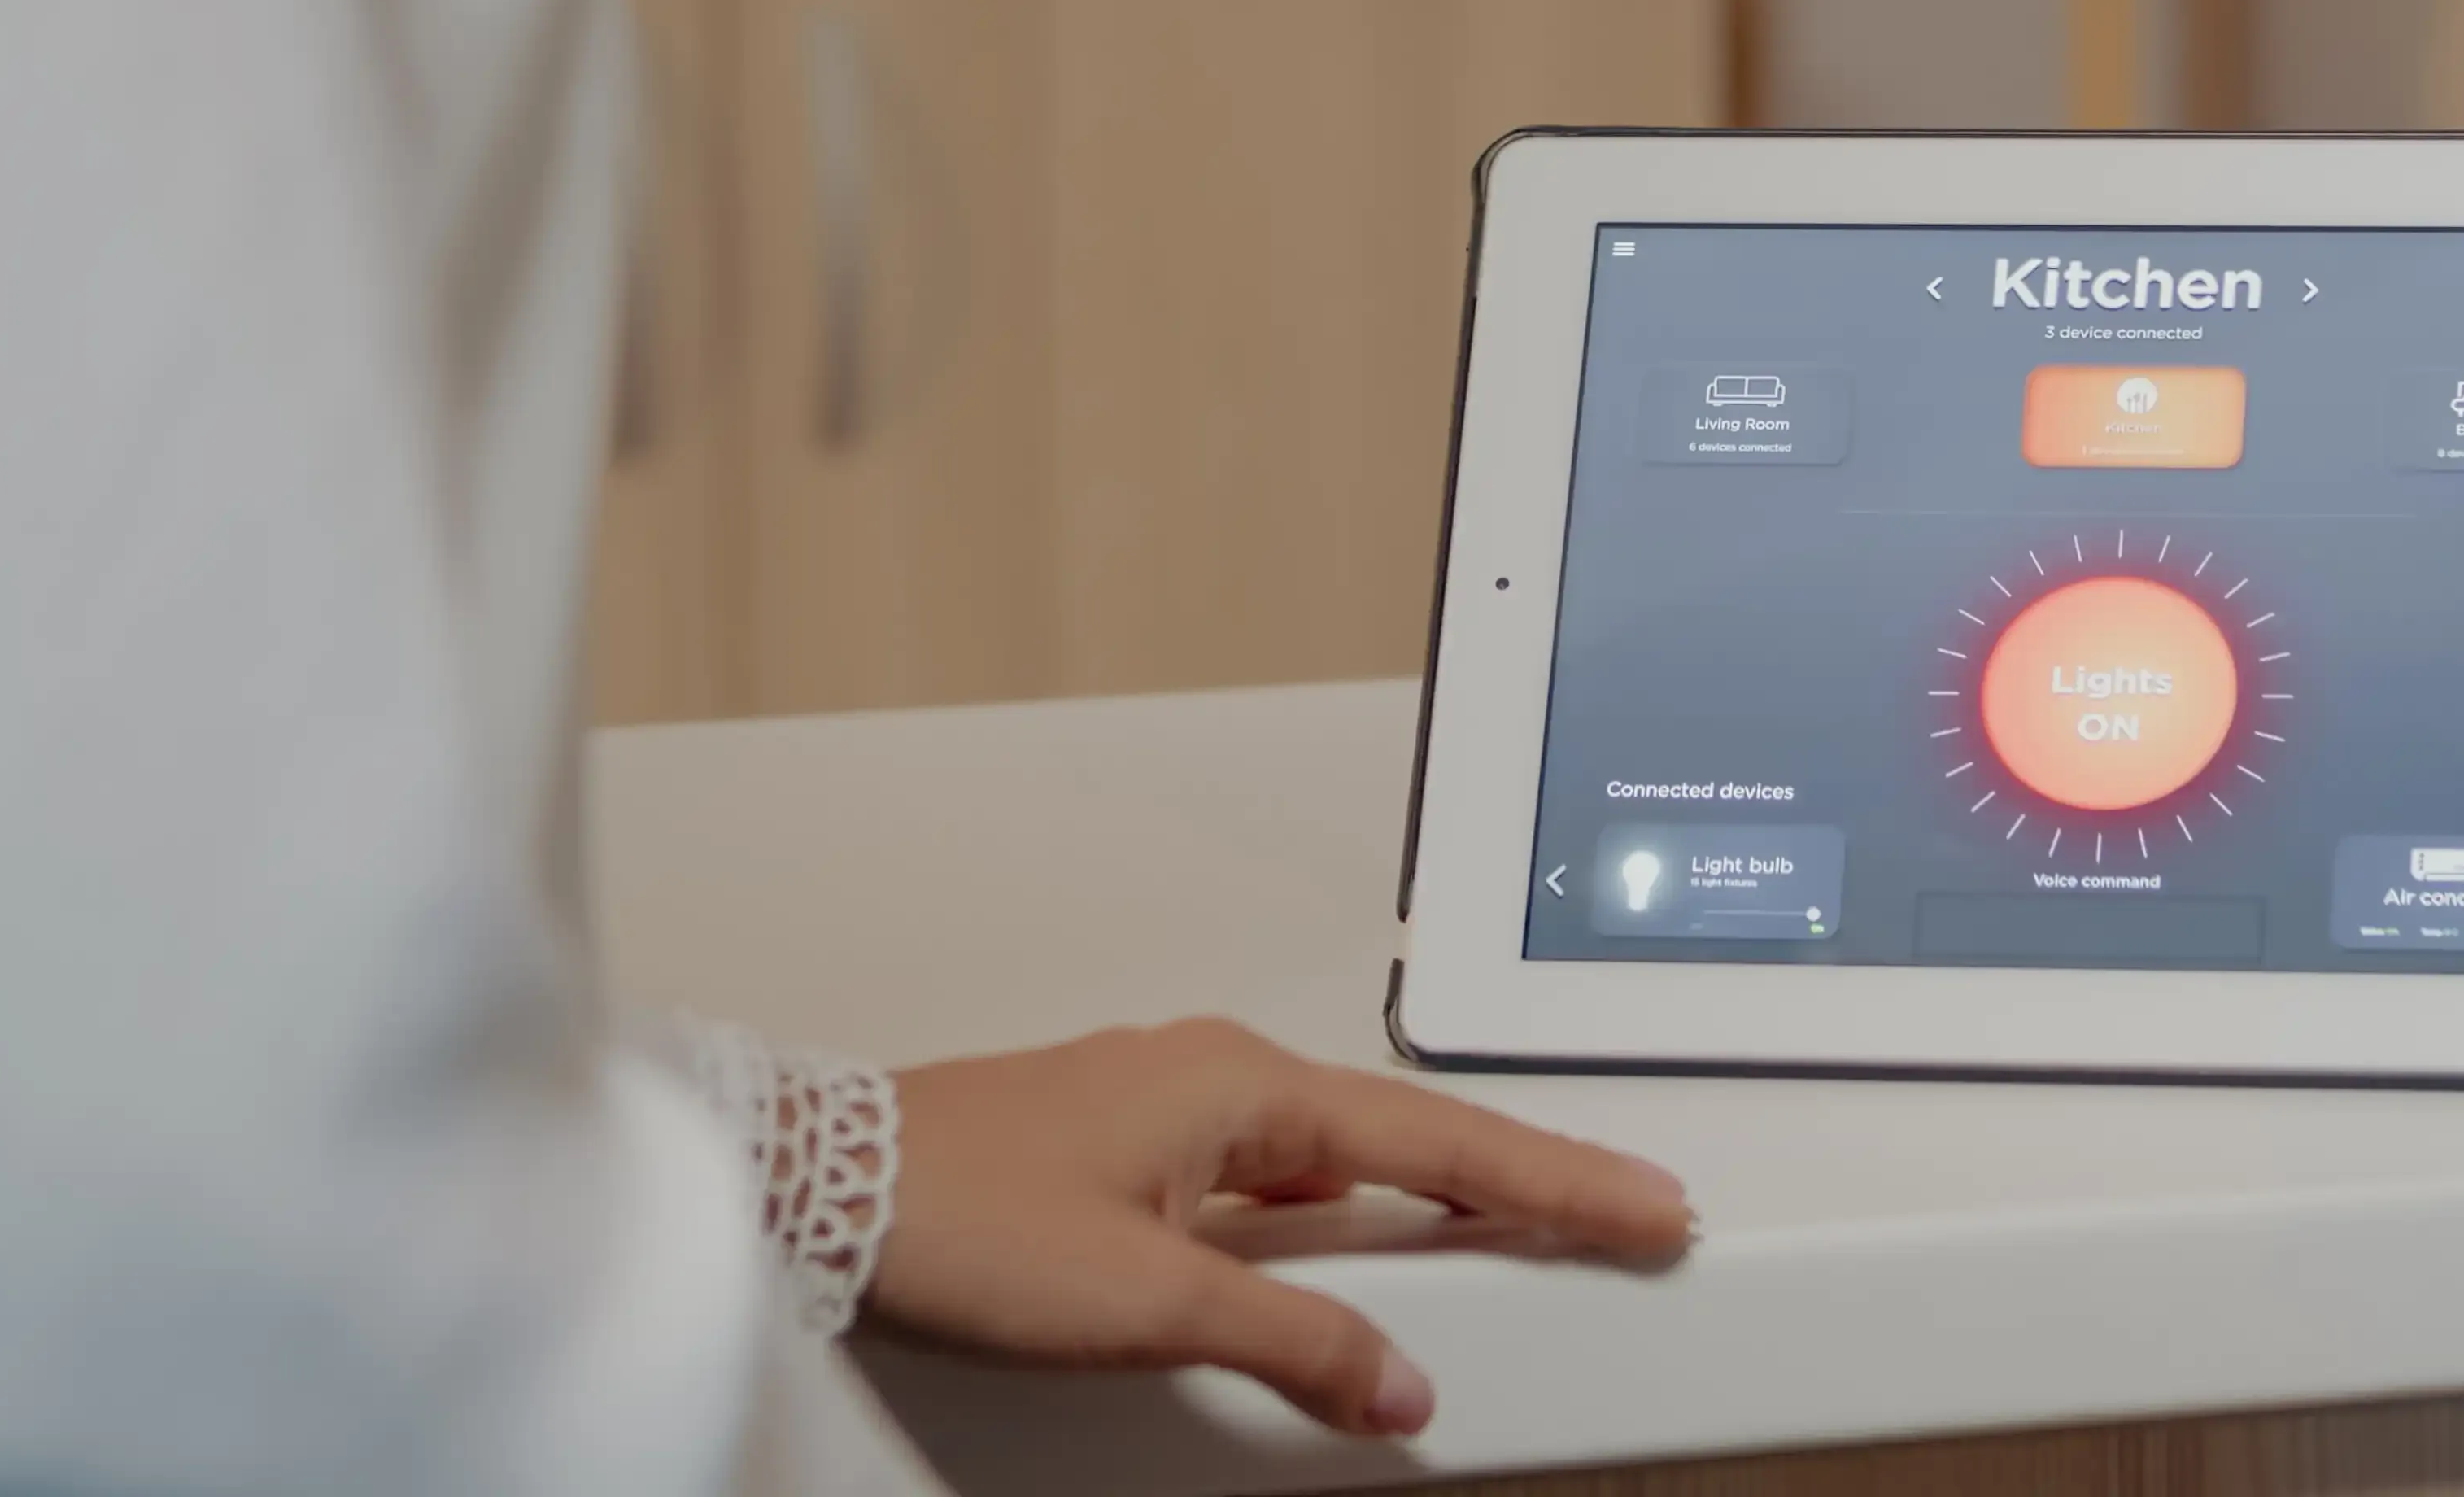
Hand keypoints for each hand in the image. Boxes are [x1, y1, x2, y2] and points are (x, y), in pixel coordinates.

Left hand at [870, 1016, 1690, 1437]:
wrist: (818, 1187)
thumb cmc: (954, 1212)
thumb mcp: (1143, 1303)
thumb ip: (1288, 1344)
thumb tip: (1395, 1383)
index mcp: (1241, 1089)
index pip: (1444, 1144)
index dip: (1556, 1182)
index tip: (1645, 1204)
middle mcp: (1218, 1081)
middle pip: (1414, 1139)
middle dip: (1527, 1181)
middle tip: (1626, 1215)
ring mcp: (1175, 1112)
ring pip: (1347, 1160)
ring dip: (1441, 1198)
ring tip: (1530, 1234)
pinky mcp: (1136, 1154)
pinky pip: (1284, 1182)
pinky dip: (1354, 1213)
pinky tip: (1366, 1255)